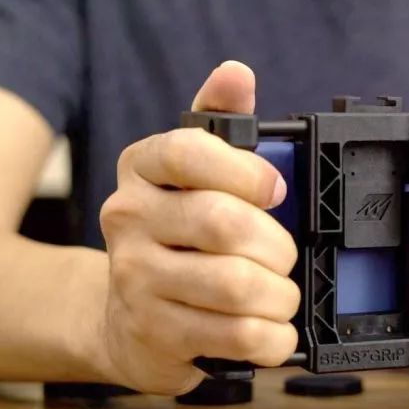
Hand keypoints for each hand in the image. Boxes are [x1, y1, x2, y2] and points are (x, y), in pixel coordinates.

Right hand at [96, 61, 299, 394]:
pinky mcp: (155, 332)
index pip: (189, 151)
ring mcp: (136, 279)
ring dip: (278, 294)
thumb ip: (221, 121)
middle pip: (224, 224)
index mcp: (142, 169)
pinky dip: (272, 336)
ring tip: (280, 295)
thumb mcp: (195, 172)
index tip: (274, 190)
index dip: (246, 171)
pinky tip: (273, 330)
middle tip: (283, 257)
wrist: (125, 319)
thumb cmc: (176, 235)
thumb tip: (236, 72)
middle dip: (276, 244)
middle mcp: (128, 219)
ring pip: (235, 285)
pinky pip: (235, 335)